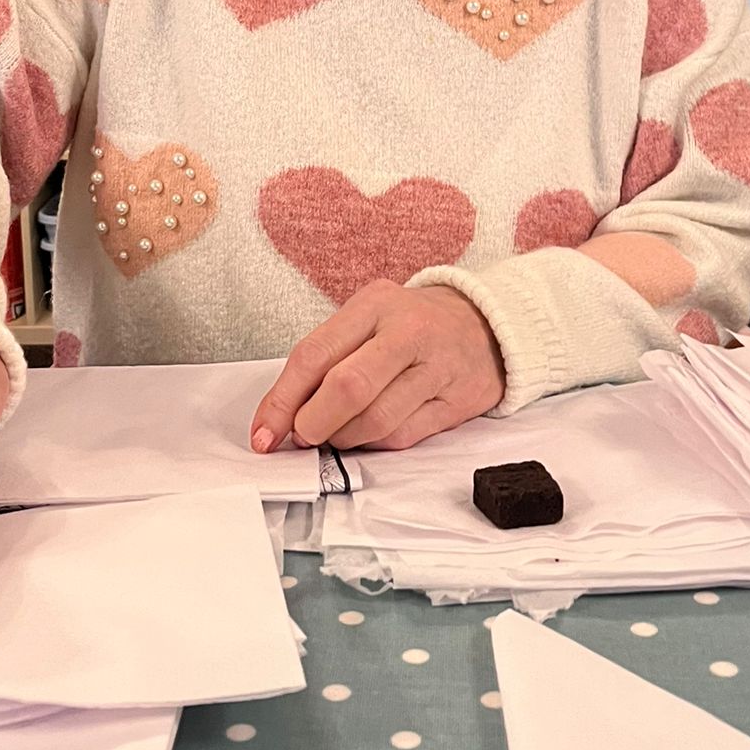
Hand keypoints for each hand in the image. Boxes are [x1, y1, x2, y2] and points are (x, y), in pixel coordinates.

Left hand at [252, 281, 504, 453]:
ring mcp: (438, 367)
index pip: (315, 354)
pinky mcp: (458, 401)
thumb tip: (282, 415)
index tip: (263, 432)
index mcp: (374, 305)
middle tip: (303, 437)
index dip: (282, 400)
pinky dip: (376, 444)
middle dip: (314, 423)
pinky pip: (405, 436)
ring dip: (345, 438)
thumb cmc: (411, 325)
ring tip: (338, 433)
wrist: (486, 324)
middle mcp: (408, 332)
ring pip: (377, 420)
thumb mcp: (367, 319)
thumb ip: (327, 359)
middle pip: (348, 387)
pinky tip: (370, 434)